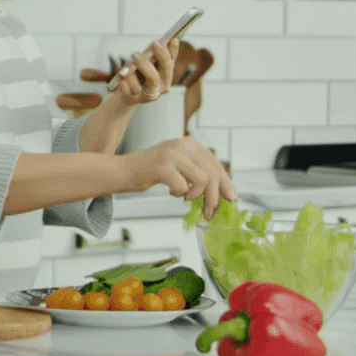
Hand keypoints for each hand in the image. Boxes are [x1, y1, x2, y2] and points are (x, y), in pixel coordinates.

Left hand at [112, 38, 177, 105]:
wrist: (130, 93)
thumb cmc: (143, 73)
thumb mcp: (153, 64)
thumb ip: (160, 54)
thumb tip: (171, 40)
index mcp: (166, 78)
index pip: (168, 66)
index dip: (164, 54)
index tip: (157, 42)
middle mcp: (158, 89)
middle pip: (153, 77)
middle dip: (144, 65)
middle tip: (135, 54)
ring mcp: (144, 96)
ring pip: (137, 87)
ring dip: (130, 75)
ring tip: (124, 66)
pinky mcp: (132, 99)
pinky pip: (126, 92)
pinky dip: (122, 84)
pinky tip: (120, 78)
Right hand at [121, 135, 236, 218]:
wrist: (124, 170)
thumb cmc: (153, 171)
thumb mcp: (180, 166)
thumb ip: (200, 173)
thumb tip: (227, 192)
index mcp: (190, 143)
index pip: (216, 164)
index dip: (225, 184)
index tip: (231, 199)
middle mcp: (183, 144)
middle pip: (212, 174)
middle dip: (213, 198)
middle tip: (208, 212)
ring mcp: (172, 154)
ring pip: (202, 181)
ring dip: (195, 196)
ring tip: (184, 197)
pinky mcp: (162, 166)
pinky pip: (183, 187)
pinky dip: (179, 194)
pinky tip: (171, 191)